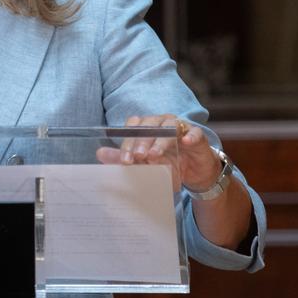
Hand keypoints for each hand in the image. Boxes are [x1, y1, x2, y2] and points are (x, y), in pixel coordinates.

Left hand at [95, 114, 223, 193]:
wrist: (194, 174)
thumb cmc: (167, 165)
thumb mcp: (145, 165)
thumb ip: (124, 158)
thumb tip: (99, 153)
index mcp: (147, 127)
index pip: (134, 126)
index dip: (128, 141)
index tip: (125, 160)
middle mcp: (162, 123)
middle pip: (150, 124)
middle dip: (142, 141)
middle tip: (138, 156)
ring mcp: (181, 127)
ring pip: (170, 126)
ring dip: (161, 140)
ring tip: (154, 155)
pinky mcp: (198, 136)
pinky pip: (194, 132)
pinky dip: (190, 136)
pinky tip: (185, 143)